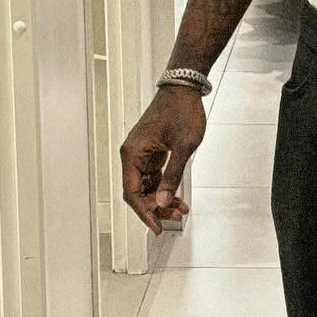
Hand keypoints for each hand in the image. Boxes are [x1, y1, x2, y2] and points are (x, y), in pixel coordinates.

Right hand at [120, 88, 205, 234]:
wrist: (184, 89)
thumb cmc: (182, 110)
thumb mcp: (183, 147)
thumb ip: (172, 177)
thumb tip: (163, 202)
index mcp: (133, 153)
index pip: (132, 192)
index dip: (143, 212)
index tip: (156, 227)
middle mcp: (133, 154)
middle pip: (138, 192)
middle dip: (155, 208)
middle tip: (174, 218)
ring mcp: (141, 153)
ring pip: (146, 186)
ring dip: (161, 200)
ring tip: (180, 209)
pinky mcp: (151, 152)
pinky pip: (153, 177)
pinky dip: (164, 188)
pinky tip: (177, 197)